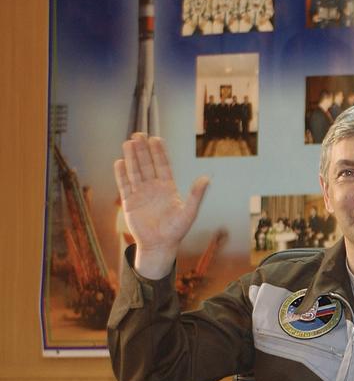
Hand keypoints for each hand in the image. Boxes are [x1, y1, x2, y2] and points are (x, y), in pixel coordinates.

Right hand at [112, 134, 209, 279]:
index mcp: (168, 188)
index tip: (156, 138)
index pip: (163, 166)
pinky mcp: (129, 202)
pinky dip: (121, 174)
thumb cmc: (176, 231)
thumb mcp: (189, 213)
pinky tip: (120, 162)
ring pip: (135, 172)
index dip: (159, 153)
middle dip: (143, 150)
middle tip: (139, 134)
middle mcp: (153, 188)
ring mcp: (140, 194)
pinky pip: (124, 185)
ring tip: (128, 142)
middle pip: (147, 165)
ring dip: (132, 158)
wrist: (159, 246)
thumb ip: (196, 195)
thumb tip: (206, 179)